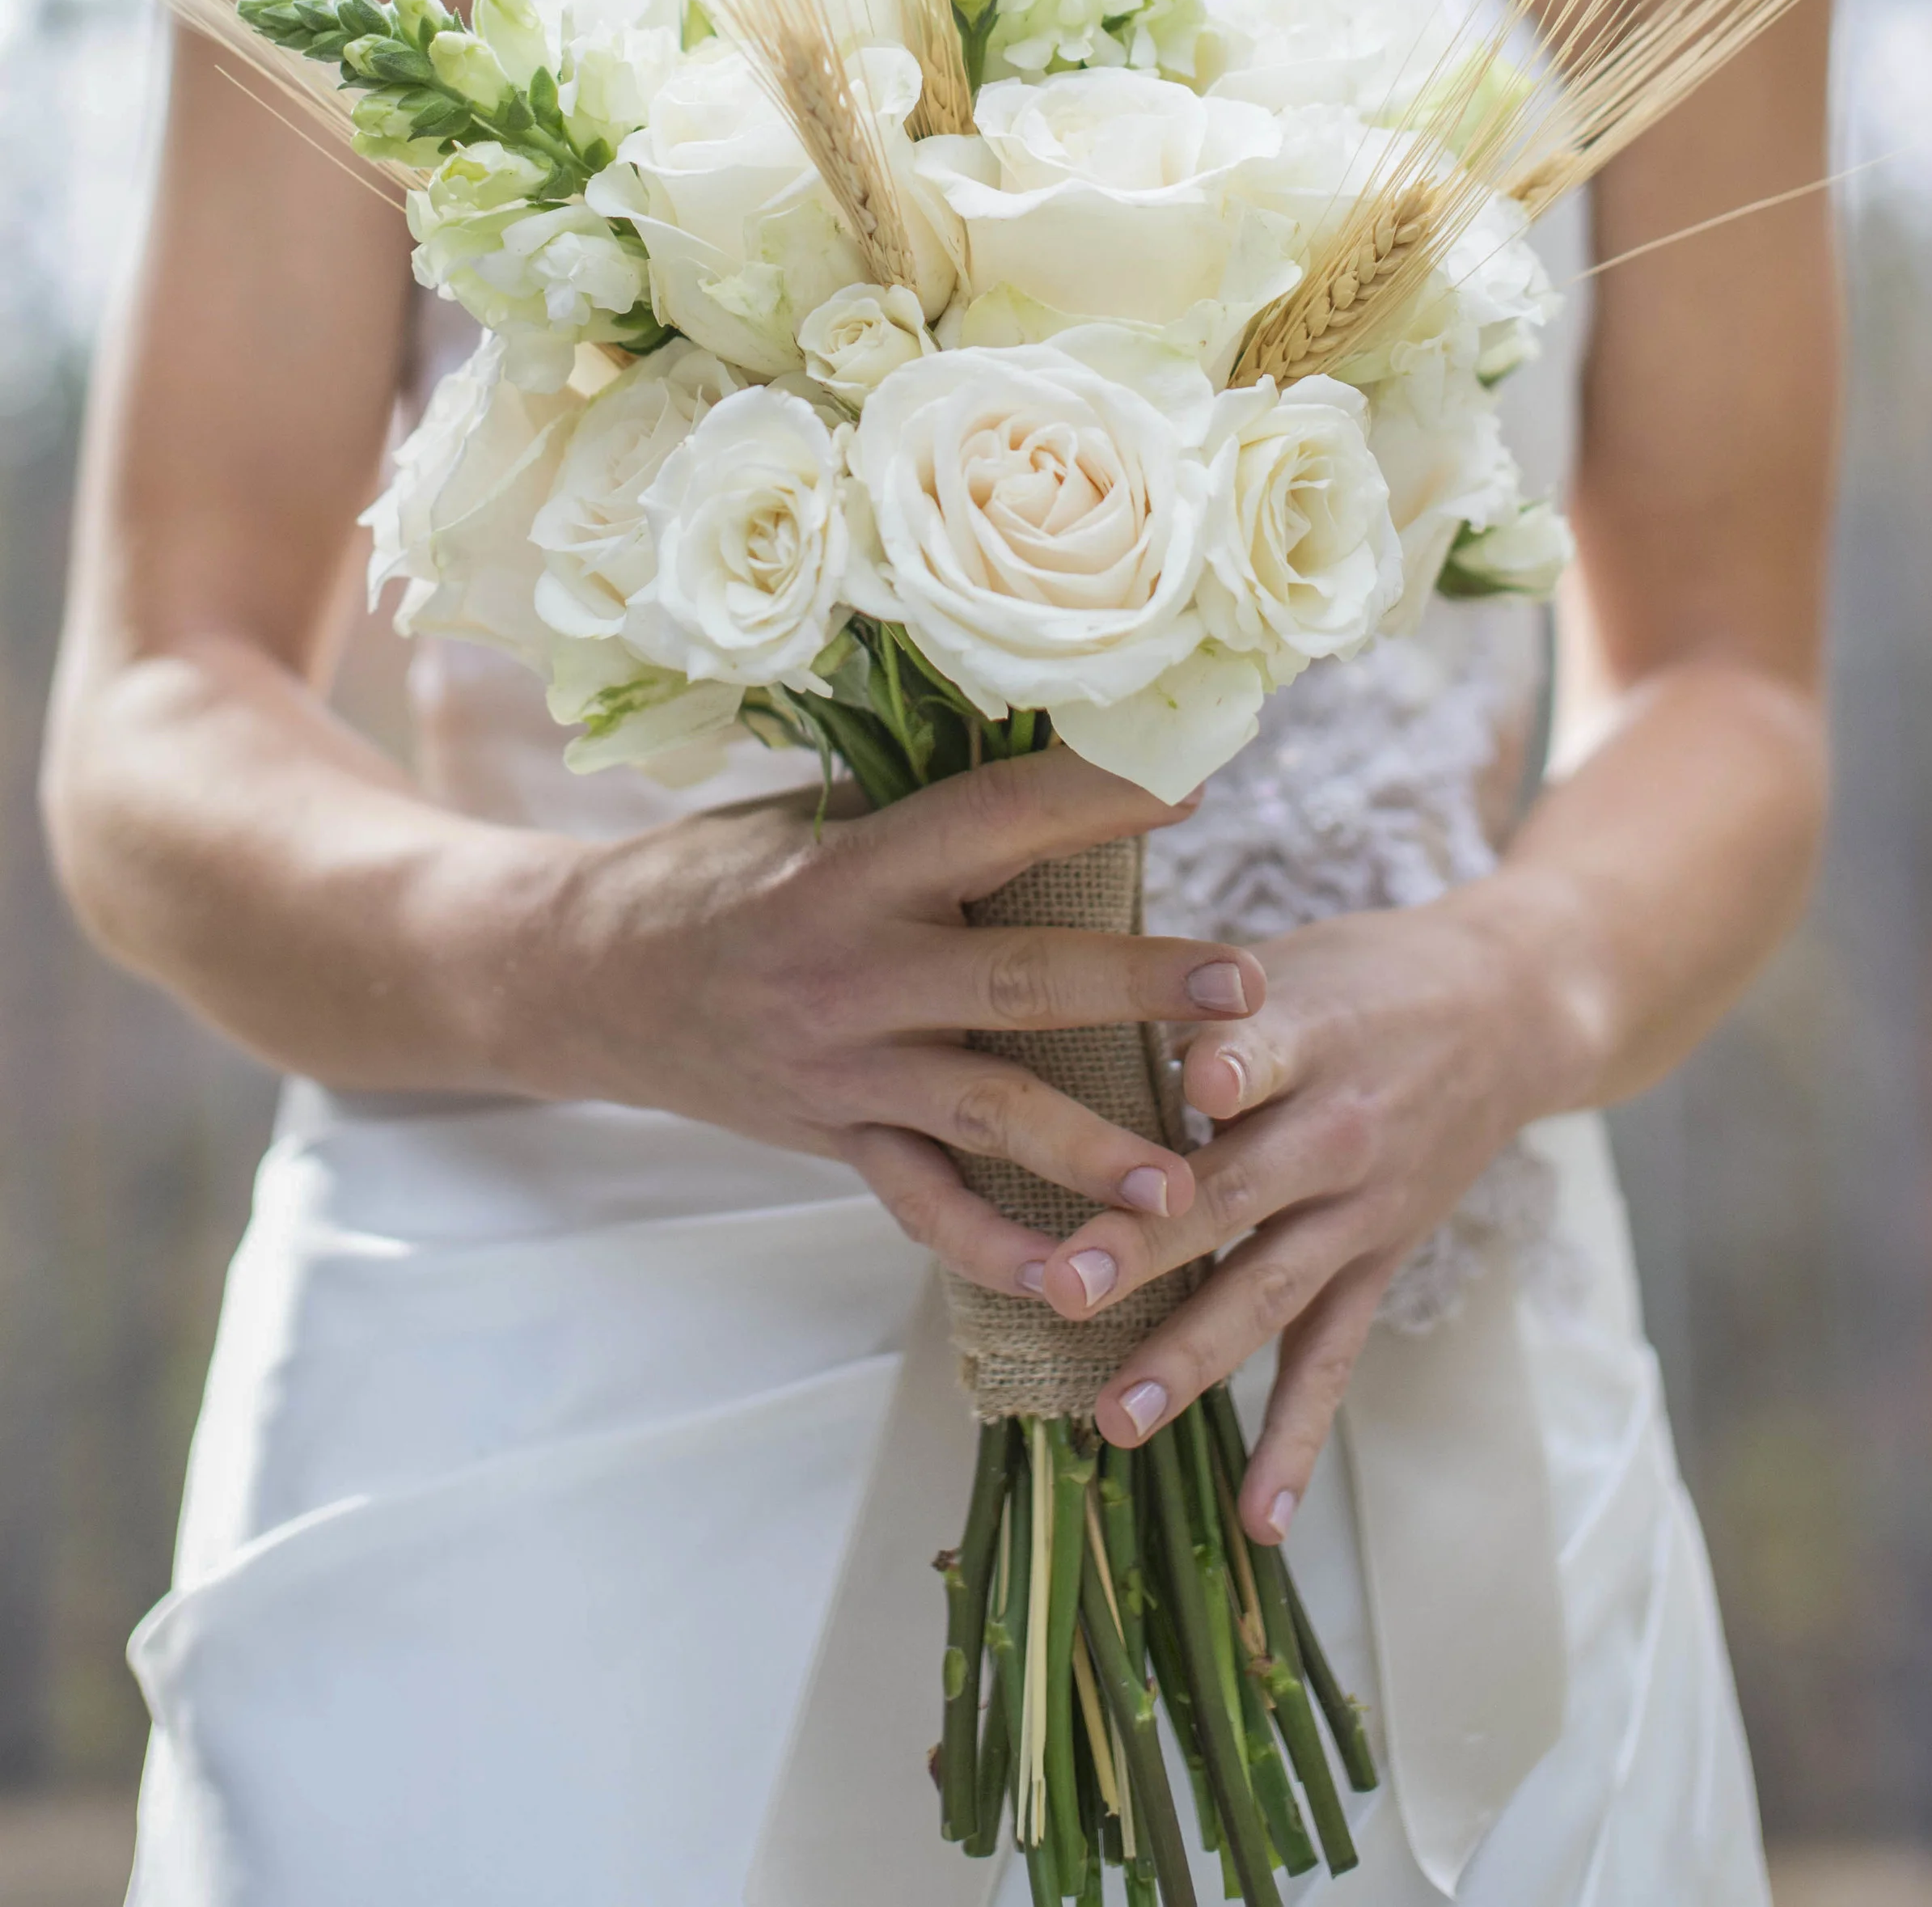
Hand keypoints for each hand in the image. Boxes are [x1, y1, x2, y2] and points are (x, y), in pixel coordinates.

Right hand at [514, 745, 1266, 1296]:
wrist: (583, 979)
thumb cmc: (715, 877)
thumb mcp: (809, 821)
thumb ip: (924, 814)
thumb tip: (1065, 755)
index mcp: (853, 867)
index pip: (994, 821)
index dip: (1094, 799)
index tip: (1193, 782)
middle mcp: (851, 971)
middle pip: (1015, 977)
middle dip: (1135, 984)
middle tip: (1241, 985)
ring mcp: (842, 1068)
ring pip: (986, 1108)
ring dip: (1091, 1146)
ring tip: (1184, 1178)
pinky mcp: (834, 1139)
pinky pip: (926, 1206)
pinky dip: (1001, 1250)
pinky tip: (1080, 1284)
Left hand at [1030, 888, 1553, 1540]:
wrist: (1511, 1012)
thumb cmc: (1366, 974)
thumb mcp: (1293, 958)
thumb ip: (1192, 1000)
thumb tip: (1062, 1017)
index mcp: (1309, 1034)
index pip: (1260, 1053)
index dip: (1222, 1068)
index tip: (1187, 1084)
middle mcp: (1335, 1131)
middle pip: (1233, 1191)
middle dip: (1146, 1246)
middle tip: (1064, 1290)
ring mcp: (1360, 1209)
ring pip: (1267, 1292)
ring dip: (1191, 1359)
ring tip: (1114, 1420)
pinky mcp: (1378, 1261)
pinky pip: (1332, 1360)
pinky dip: (1295, 1440)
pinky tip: (1258, 1520)